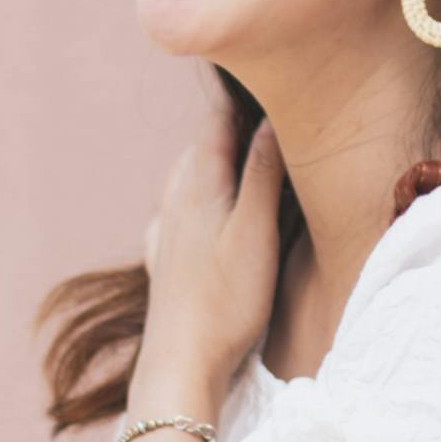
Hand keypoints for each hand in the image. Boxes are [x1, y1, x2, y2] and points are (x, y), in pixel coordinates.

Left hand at [137, 98, 283, 409]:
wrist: (180, 362)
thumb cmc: (226, 299)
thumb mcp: (256, 231)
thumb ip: (263, 172)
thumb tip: (271, 116)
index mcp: (199, 180)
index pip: (219, 117)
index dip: (247, 96)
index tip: (277, 79)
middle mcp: (176, 196)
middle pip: (205, 143)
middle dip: (236, 125)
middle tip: (276, 115)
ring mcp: (166, 227)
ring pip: (191, 173)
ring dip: (219, 160)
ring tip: (250, 154)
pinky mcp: (164, 258)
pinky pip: (180, 208)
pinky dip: (201, 195)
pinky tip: (206, 207)